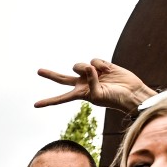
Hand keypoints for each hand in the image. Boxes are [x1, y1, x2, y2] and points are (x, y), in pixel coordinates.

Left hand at [34, 59, 155, 112]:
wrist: (131, 92)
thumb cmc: (115, 99)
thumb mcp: (99, 95)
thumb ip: (91, 82)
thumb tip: (87, 67)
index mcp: (80, 94)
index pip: (61, 98)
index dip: (49, 101)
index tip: (35, 105)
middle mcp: (82, 84)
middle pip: (62, 78)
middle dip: (50, 75)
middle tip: (38, 71)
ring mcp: (91, 74)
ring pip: (80, 65)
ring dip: (88, 68)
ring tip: (100, 75)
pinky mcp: (100, 65)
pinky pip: (94, 60)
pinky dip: (101, 65)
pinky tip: (109, 70)